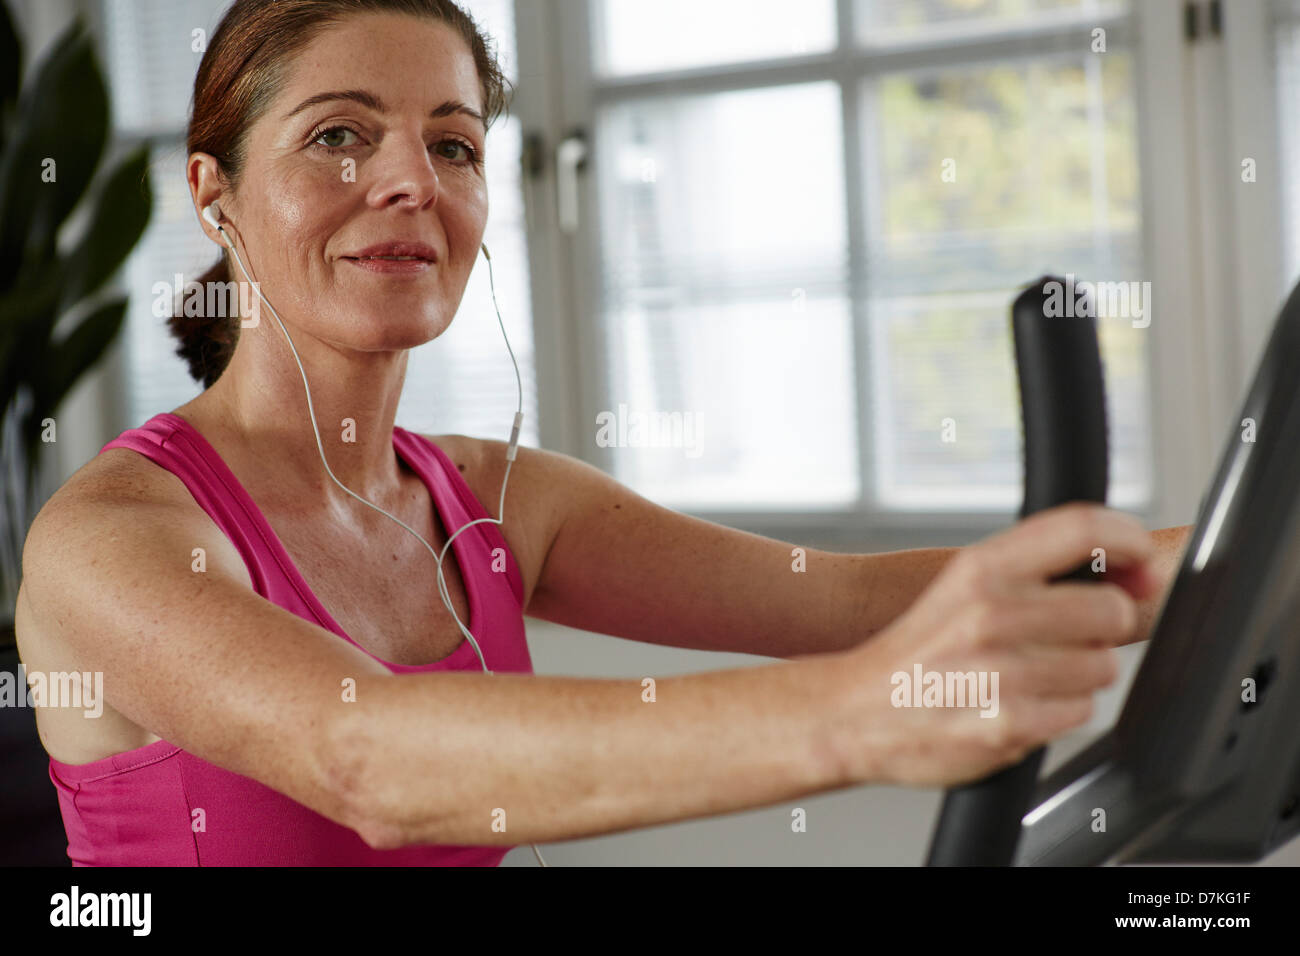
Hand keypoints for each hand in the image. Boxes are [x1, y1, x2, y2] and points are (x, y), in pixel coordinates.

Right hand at [832, 502, 1155, 787]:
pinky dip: (1060, 712)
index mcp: (981, 569)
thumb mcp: (963, 587)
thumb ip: (1037, 571)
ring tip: (1030, 677)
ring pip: (1102, 667)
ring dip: (1080, 676)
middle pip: (1111, 608)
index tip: (1139, 562)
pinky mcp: (1009, 724)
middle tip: (1067, 638)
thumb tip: (1131, 573)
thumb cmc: (919, 652)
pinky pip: (1081, 712)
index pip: (1083, 528)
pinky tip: (1020, 705)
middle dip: (1103, 627)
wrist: (856, 712)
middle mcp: (991, 613)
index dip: (1129, 540)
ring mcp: (1000, 671)